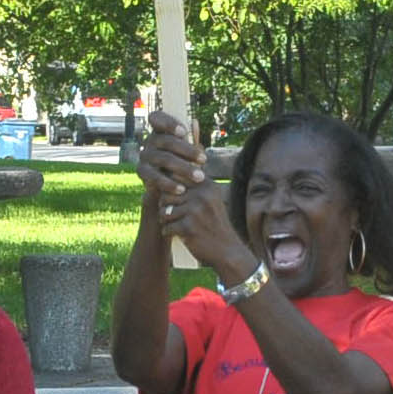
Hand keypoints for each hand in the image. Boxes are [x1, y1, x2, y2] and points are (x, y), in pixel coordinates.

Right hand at [135, 110, 207, 212]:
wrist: (168, 186)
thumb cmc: (182, 162)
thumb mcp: (188, 151)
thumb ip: (191, 139)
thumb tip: (194, 122)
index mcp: (160, 130)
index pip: (157, 118)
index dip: (168, 122)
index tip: (184, 132)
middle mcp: (150, 140)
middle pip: (166, 141)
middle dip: (187, 150)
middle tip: (205, 160)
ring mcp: (144, 155)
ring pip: (164, 159)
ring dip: (184, 168)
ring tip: (200, 177)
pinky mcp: (141, 171)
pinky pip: (155, 177)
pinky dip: (169, 184)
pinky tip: (182, 189)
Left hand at [139, 111, 254, 275]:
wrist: (228, 251)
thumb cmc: (214, 223)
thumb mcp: (210, 196)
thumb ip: (197, 176)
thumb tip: (192, 142)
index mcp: (206, 184)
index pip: (178, 177)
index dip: (173, 188)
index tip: (177, 198)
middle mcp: (202, 193)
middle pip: (167, 193)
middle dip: (167, 206)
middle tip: (177, 215)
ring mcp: (195, 210)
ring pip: (164, 210)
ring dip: (168, 220)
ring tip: (180, 225)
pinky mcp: (189, 226)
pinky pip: (166, 226)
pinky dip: (171, 233)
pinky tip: (182, 236)